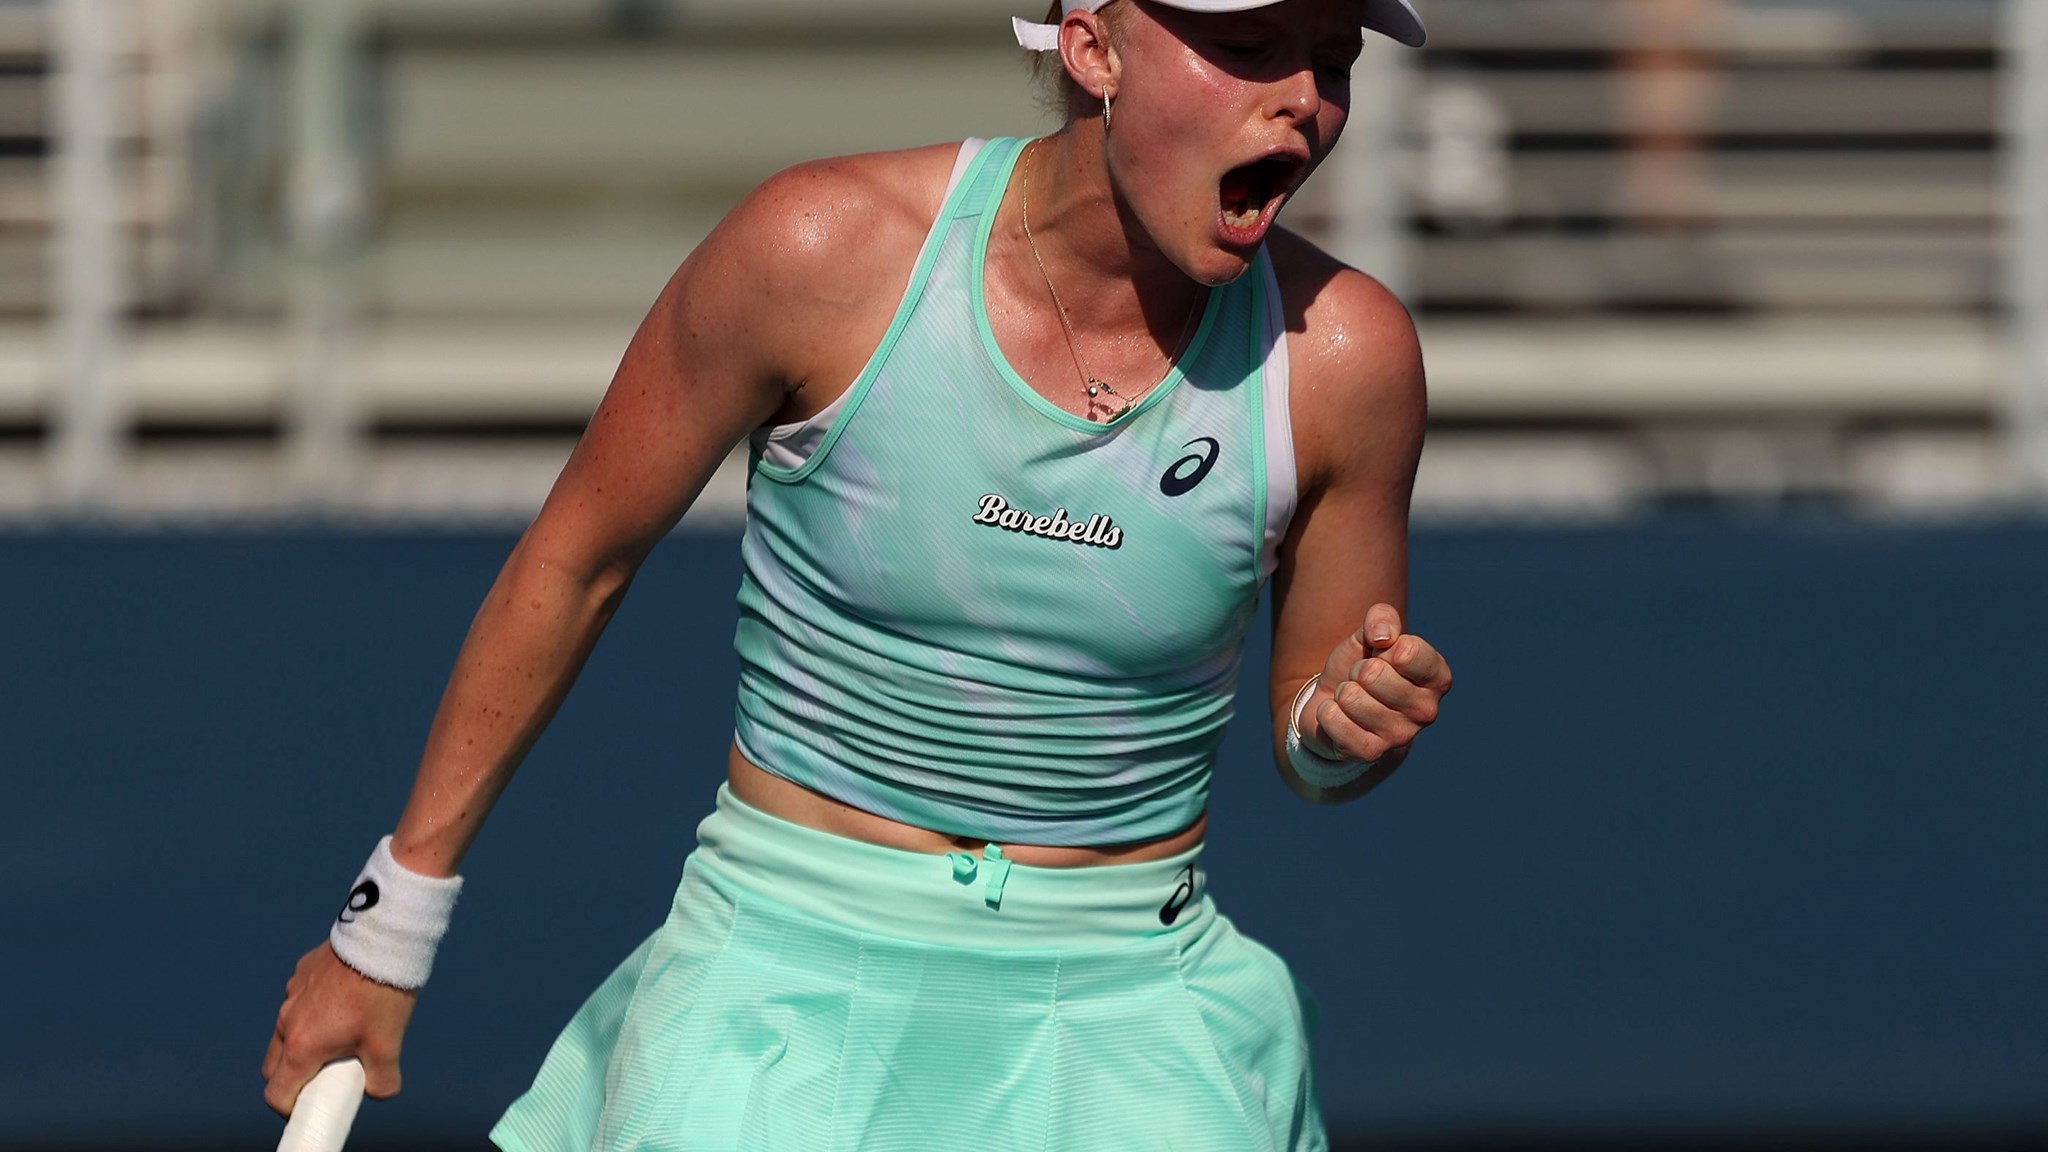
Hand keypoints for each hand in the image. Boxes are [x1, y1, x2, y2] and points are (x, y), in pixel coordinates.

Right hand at [263, 941, 415, 1115]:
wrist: (382, 940)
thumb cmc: (381, 993)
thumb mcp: (388, 1043)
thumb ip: (382, 1078)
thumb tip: (379, 1091)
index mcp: (302, 1045)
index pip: (277, 1093)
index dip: (291, 1107)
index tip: (312, 1105)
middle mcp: (288, 1021)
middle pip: (275, 1065)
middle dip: (293, 1077)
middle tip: (326, 1074)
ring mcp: (291, 994)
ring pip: (286, 1030)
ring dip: (303, 1042)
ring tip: (342, 1033)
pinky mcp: (301, 973)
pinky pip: (299, 1001)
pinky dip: (314, 1010)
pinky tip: (346, 1000)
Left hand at [1303, 603, 1451, 763]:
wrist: (1338, 703)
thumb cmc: (1362, 664)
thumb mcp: (1371, 634)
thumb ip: (1381, 620)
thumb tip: (1381, 636)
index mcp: (1437, 678)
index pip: (1406, 651)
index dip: (1381, 645)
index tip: (1382, 655)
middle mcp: (1427, 711)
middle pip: (1373, 674)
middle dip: (1357, 671)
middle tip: (1362, 680)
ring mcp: (1400, 736)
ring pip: (1351, 696)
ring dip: (1342, 692)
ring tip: (1352, 698)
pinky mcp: (1371, 753)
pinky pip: (1333, 719)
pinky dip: (1327, 712)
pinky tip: (1340, 716)